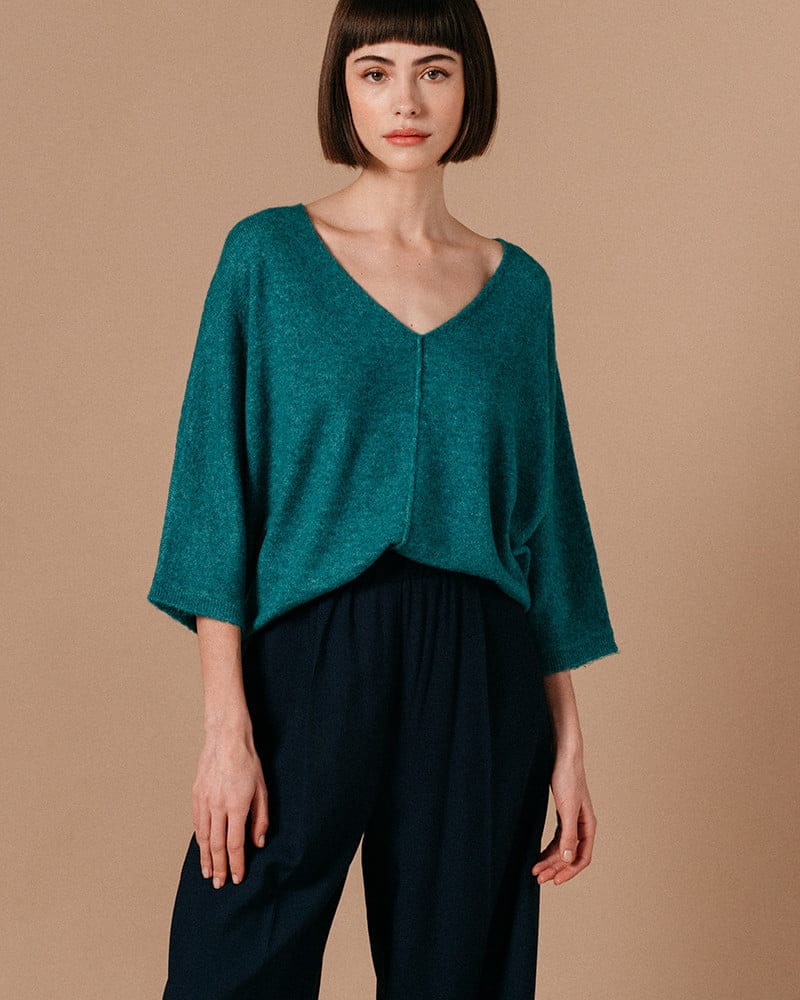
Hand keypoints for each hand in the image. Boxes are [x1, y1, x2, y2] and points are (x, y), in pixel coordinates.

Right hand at [191, 729, 268, 887]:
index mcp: (236, 805)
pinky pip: (197, 823)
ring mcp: (204, 801)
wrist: (226, 739)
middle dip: (219, 867)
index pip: (235, 843)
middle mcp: (217, 806)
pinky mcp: (196, 795)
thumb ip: (260, 818)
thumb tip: (257, 843)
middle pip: (217, 845)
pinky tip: (202, 848)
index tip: (236, 878)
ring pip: (204, 837)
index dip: (236, 864)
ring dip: (205, 858)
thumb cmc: (248, 761)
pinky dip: (199, 839)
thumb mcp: (262, 789)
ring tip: (208, 873)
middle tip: (219, 884)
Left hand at [531, 751, 595, 885]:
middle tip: (538, 877)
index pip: (582, 857)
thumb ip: (569, 834)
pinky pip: (557, 837)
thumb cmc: (567, 777)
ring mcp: (572, 819)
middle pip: (570, 855)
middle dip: (555, 868)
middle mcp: (582, 825)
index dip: (569, 872)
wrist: (562, 754)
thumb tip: (569, 859)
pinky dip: (549, 848)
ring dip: (550, 860)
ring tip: (535, 869)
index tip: (554, 881)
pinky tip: (539, 854)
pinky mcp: (562, 812)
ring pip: (563, 847)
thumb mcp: (567, 808)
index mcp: (588, 825)